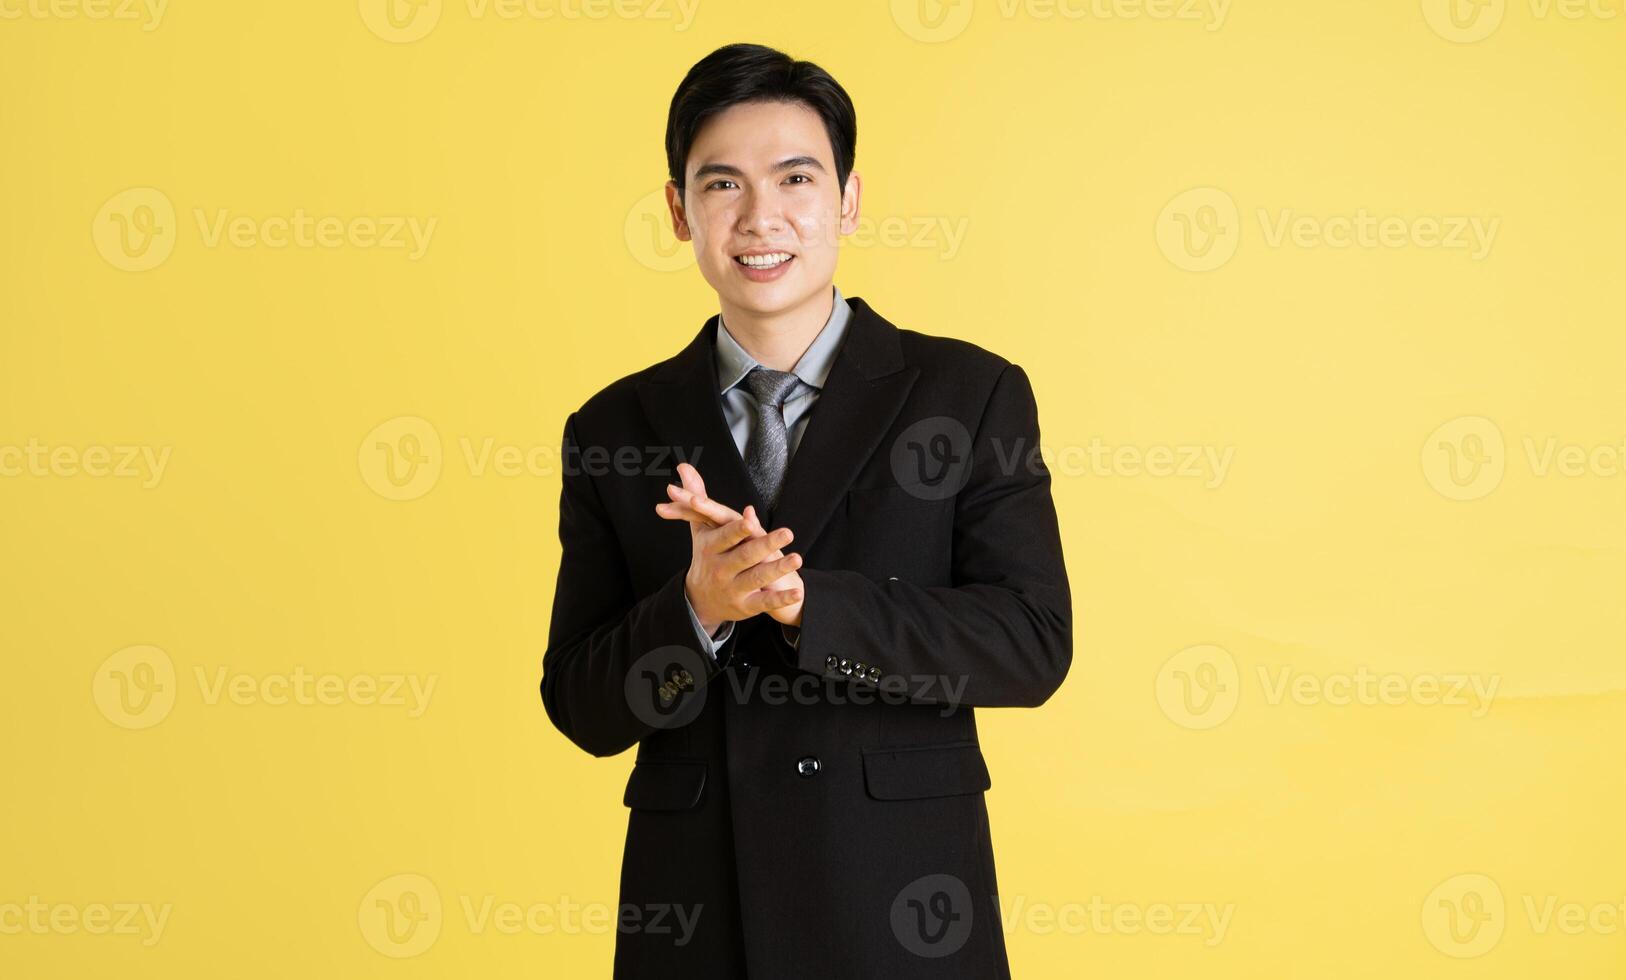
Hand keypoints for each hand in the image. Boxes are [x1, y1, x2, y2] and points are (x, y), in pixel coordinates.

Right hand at [654, 463, 804, 630]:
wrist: (701, 600)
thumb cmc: (706, 555)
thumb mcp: (700, 528)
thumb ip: (696, 497)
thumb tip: (683, 466)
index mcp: (711, 549)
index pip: (725, 537)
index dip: (737, 530)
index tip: (750, 521)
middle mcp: (721, 569)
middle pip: (745, 556)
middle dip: (765, 545)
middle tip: (786, 533)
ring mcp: (734, 589)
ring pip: (758, 578)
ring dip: (778, 568)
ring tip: (797, 558)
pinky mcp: (746, 606)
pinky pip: (765, 603)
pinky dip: (782, 598)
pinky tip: (798, 592)